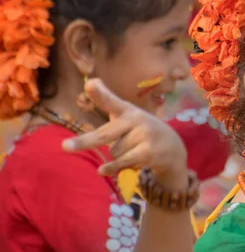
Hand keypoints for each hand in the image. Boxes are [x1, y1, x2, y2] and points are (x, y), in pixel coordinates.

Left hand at [63, 79, 187, 188]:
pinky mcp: (149, 152)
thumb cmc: (142, 129)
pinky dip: (111, 168)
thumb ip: (108, 100)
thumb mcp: (127, 114)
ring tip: (132, 150)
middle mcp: (137, 120)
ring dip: (116, 156)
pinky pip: (121, 162)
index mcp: (129, 110)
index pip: (113, 102)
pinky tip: (102, 170)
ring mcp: (144, 136)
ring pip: (113, 152)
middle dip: (85, 141)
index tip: (89, 84)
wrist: (173, 148)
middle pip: (105, 134)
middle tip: (64, 147)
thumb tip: (91, 81)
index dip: (101, 94)